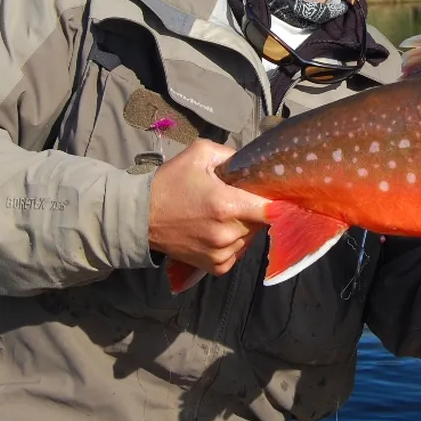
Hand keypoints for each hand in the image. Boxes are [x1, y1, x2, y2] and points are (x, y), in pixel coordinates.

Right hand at [148, 139, 269, 275]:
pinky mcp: (215, 267)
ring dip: (245, 228)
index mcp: (227, 204)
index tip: (277, 195)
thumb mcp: (199, 154)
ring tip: (225, 216)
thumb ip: (231, 154)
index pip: (272, 209)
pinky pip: (237, 254)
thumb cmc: (170, 182)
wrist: (141, 216)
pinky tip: (219, 232)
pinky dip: (234, 244)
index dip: (279, 202)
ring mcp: (221, 253)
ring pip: (250, 239)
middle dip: (255, 211)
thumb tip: (254, 163)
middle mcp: (227, 233)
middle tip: (239, 200)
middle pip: (261, 223)